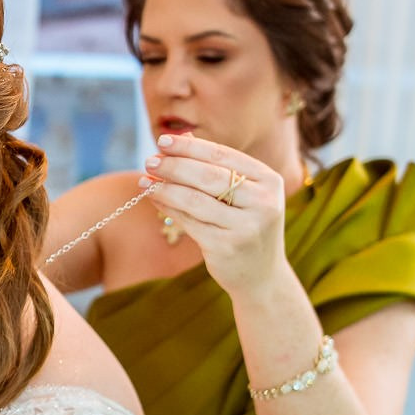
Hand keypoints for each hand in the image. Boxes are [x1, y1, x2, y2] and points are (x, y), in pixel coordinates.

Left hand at [140, 133, 288, 299]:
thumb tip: (181, 138)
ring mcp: (246, 226)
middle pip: (208, 176)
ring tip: (144, 182)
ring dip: (165, 188)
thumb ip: (216, 167)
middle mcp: (263, 202)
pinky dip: (169, 209)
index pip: (223, 155)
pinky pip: (189, 222)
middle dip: (174, 166)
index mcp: (269, 181)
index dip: (190, 147)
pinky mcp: (226, 247)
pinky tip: (156, 201)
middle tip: (149, 161)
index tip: (163, 141)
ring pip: (195, 200)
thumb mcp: (242, 195)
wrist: (261, 276)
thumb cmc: (246, 226)